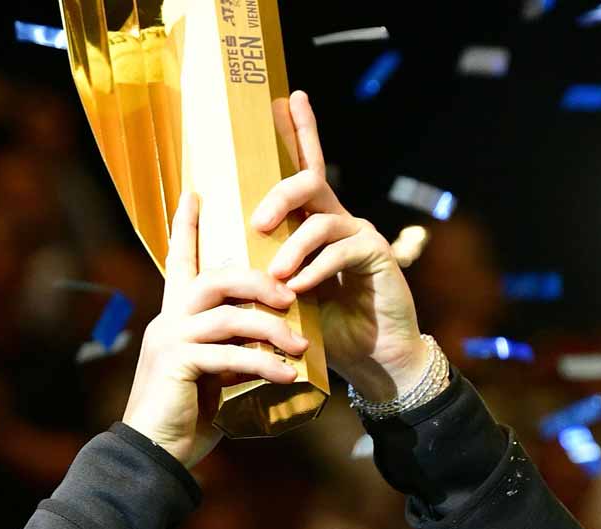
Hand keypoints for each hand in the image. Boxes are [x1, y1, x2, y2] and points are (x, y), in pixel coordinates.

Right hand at [124, 193, 305, 467]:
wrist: (153, 452)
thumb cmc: (185, 416)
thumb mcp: (214, 375)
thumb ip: (233, 350)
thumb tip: (272, 345)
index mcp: (174, 317)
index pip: (179, 261)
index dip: (185, 227)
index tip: (194, 192)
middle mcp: (168, 320)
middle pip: (215, 278)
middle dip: (259, 281)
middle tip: (291, 294)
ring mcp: (171, 340)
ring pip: (228, 314)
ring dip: (270, 328)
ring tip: (301, 344)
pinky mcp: (178, 365)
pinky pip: (230, 354)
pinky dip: (263, 364)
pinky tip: (288, 375)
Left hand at [251, 90, 430, 402]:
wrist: (376, 360)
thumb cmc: (328, 330)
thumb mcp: (287, 297)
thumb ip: (266, 271)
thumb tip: (221, 258)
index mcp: (319, 223)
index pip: (308, 168)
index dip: (303, 131)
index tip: (292, 97)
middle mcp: (341, 220)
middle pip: (309, 181)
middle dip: (278, 194)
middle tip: (255, 222)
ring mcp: (362, 235)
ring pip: (320, 219)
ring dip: (291, 248)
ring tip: (275, 278)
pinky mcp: (379, 257)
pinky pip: (340, 250)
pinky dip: (315, 269)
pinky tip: (299, 289)